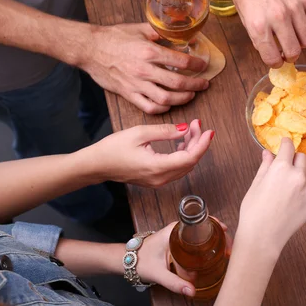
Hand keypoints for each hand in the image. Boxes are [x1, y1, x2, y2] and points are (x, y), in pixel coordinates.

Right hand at [80, 23, 208, 113]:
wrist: (90, 48)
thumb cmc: (114, 37)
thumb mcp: (140, 28)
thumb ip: (160, 32)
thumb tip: (178, 34)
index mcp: (149, 51)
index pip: (182, 62)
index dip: (197, 66)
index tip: (204, 66)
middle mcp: (144, 70)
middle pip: (178, 83)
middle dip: (196, 85)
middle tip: (204, 85)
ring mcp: (136, 84)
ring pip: (166, 99)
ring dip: (182, 99)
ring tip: (190, 95)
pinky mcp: (128, 94)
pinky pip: (149, 107)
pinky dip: (163, 108)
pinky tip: (169, 104)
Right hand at [85, 120, 212, 187]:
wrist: (96, 165)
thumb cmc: (113, 148)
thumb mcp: (140, 133)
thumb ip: (165, 131)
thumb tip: (186, 128)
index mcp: (158, 167)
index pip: (190, 158)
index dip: (203, 144)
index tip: (209, 131)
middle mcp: (161, 178)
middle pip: (190, 162)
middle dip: (198, 142)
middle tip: (197, 124)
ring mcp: (159, 181)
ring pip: (185, 166)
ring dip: (192, 148)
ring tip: (191, 129)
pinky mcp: (156, 179)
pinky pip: (177, 168)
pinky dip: (184, 154)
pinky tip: (182, 141)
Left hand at [137, 219, 231, 296]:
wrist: (128, 260)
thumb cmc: (140, 261)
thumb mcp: (159, 273)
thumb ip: (175, 283)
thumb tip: (192, 291)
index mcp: (174, 230)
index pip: (198, 220)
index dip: (214, 224)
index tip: (226, 231)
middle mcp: (178, 229)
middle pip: (203, 227)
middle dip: (218, 235)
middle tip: (229, 247)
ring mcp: (178, 235)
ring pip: (200, 234)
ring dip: (213, 239)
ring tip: (225, 250)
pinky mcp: (178, 242)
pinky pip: (195, 240)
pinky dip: (206, 244)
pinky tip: (213, 253)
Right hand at [237, 139, 305, 253]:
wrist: (262, 237)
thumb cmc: (253, 210)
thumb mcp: (256, 184)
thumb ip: (265, 166)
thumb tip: (268, 153)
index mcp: (281, 168)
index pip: (288, 146)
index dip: (285, 143)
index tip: (284, 143)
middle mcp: (298, 176)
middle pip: (302, 158)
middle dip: (294, 159)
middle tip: (286, 166)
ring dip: (303, 172)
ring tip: (292, 181)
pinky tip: (300, 193)